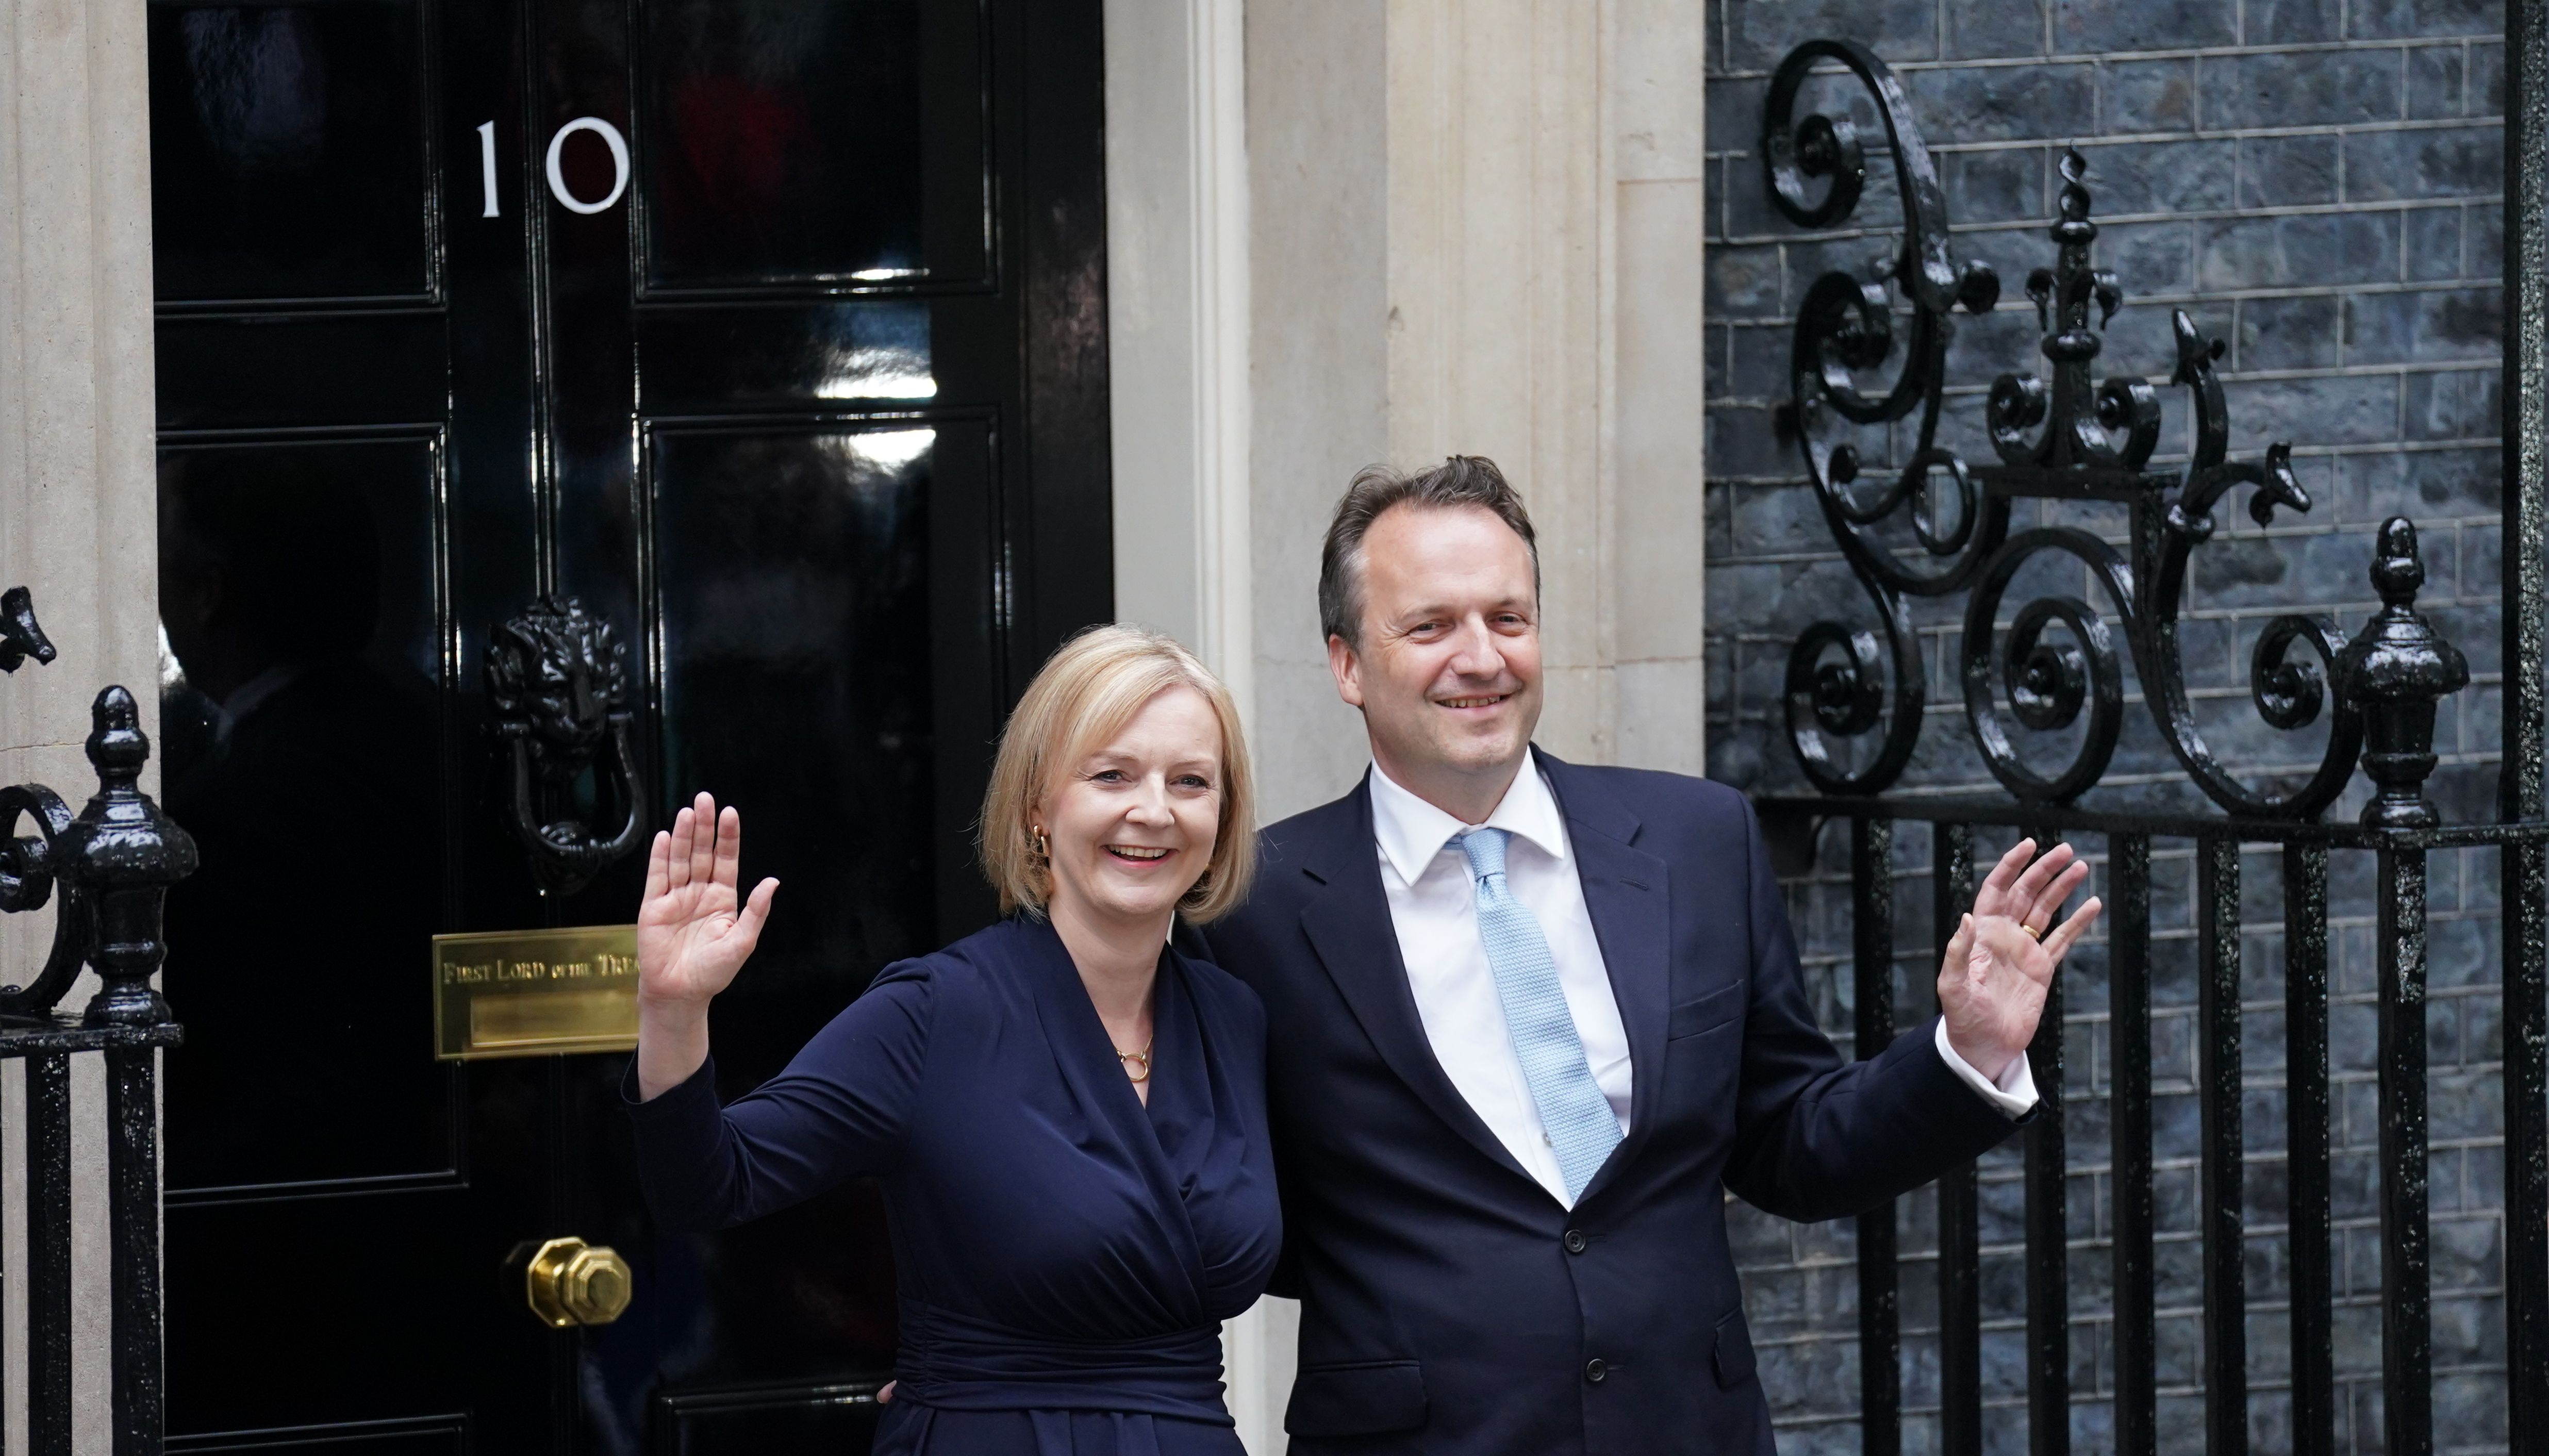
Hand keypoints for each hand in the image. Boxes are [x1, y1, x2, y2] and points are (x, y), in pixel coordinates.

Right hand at [638, 792, 779, 1007]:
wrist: (680, 993)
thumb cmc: (712, 972)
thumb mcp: (741, 941)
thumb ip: (756, 911)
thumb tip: (773, 882)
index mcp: (722, 899)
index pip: (726, 861)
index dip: (728, 838)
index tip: (730, 813)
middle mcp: (699, 893)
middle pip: (702, 853)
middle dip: (705, 827)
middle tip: (706, 799)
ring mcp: (676, 898)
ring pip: (681, 860)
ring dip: (684, 836)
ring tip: (688, 812)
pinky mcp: (654, 907)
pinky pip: (658, 877)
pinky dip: (661, 857)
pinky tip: (667, 837)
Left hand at [1938, 837, 2101, 1082]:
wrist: (1983, 1047)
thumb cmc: (1962, 1018)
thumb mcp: (1952, 985)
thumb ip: (1958, 951)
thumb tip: (1967, 916)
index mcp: (1981, 933)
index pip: (1996, 888)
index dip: (2011, 865)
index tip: (2030, 845)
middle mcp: (2004, 936)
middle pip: (2026, 893)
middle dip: (2045, 870)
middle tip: (2067, 850)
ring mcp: (2024, 950)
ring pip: (2046, 910)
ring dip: (2062, 888)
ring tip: (2082, 867)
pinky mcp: (2042, 969)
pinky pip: (2063, 940)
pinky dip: (2078, 922)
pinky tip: (2092, 904)